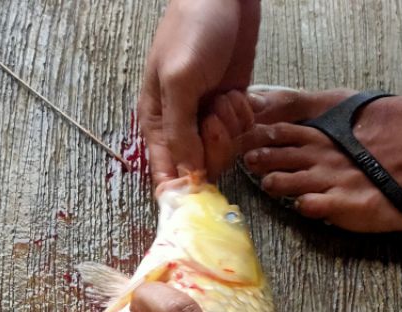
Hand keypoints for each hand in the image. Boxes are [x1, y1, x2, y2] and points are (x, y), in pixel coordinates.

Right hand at [139, 0, 259, 182]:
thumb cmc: (194, 28)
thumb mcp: (180, 80)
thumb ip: (180, 131)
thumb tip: (186, 175)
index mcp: (157, 123)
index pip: (164, 174)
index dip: (181, 189)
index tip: (198, 192)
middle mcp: (180, 127)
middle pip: (199, 168)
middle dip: (213, 148)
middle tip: (214, 120)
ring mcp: (207, 119)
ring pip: (223, 153)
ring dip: (231, 129)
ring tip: (225, 98)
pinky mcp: (231, 110)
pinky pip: (241, 134)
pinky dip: (244, 117)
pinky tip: (238, 94)